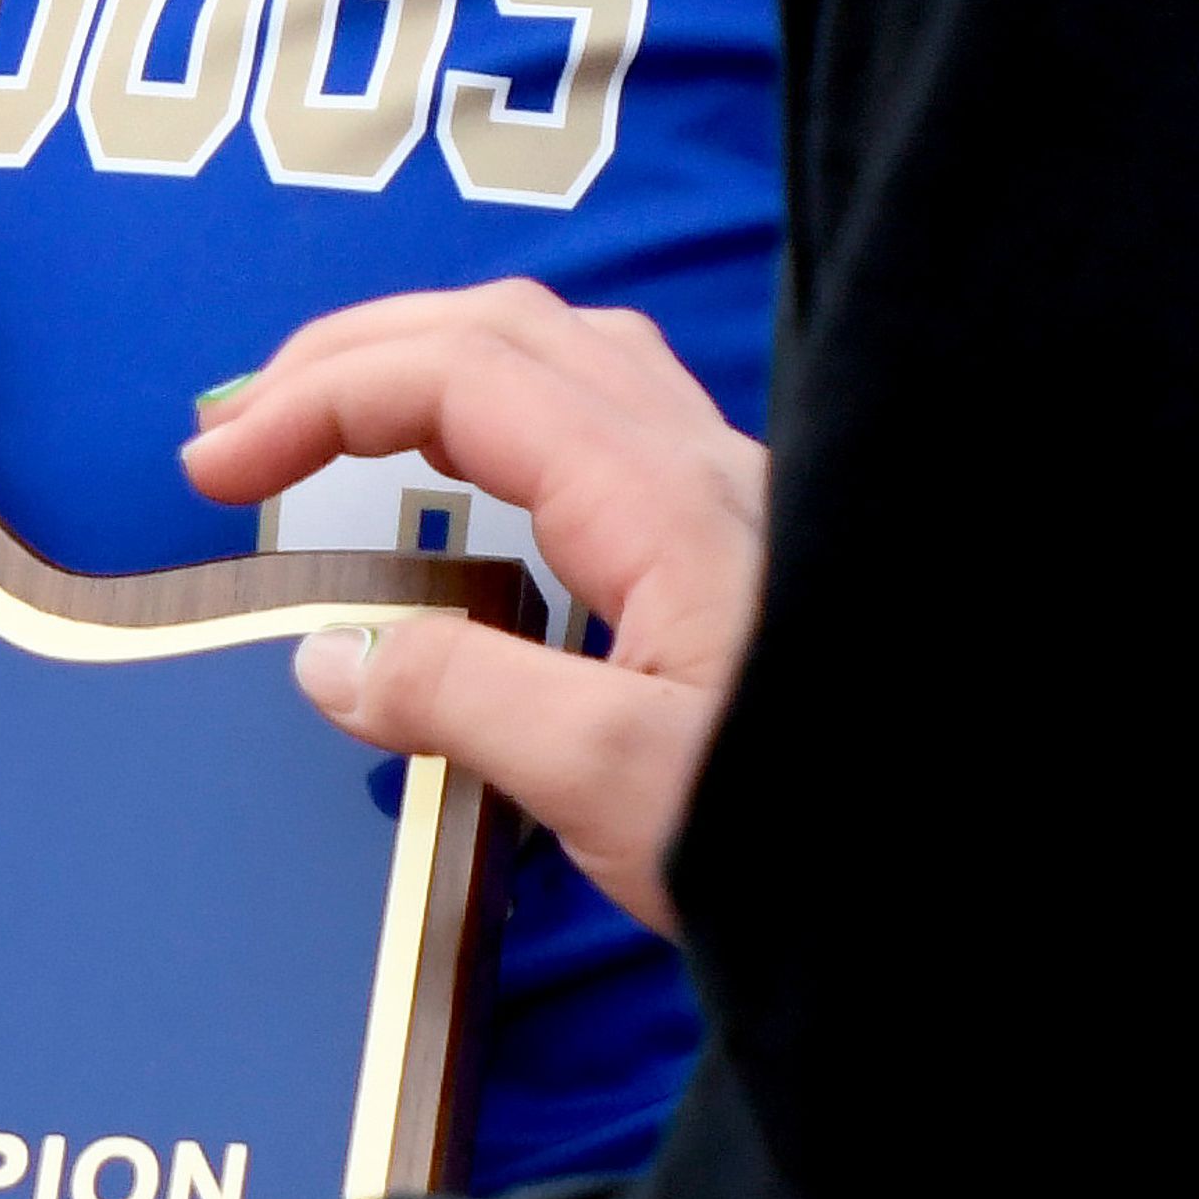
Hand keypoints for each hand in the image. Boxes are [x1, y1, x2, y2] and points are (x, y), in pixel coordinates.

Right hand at [183, 280, 766, 928]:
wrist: (984, 870)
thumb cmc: (826, 831)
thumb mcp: (616, 789)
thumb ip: (464, 703)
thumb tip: (328, 657)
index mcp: (659, 498)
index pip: (457, 375)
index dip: (319, 397)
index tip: (215, 470)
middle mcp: (700, 463)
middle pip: (501, 327)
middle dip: (350, 355)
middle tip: (234, 431)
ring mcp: (730, 493)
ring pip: (560, 352)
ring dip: (427, 361)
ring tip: (331, 424)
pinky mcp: (743, 542)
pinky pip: (604, 408)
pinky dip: (499, 401)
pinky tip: (477, 478)